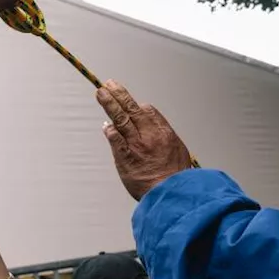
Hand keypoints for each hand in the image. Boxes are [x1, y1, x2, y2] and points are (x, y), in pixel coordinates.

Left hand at [95, 81, 193, 200]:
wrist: (173, 194)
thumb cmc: (175, 177)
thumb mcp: (178, 151)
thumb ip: (164, 138)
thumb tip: (153, 130)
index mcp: (165, 133)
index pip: (149, 111)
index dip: (137, 106)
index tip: (130, 103)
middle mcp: (150, 136)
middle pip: (132, 109)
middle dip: (120, 95)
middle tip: (109, 84)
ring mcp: (137, 145)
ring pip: (121, 119)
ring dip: (109, 104)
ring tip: (101, 93)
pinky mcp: (125, 158)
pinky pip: (115, 140)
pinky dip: (110, 131)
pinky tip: (104, 124)